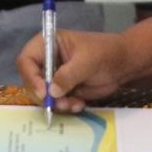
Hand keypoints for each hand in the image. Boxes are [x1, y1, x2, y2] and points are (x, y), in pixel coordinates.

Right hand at [16, 28, 136, 111]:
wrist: (124, 64)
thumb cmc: (105, 53)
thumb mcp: (87, 61)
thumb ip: (68, 75)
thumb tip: (52, 92)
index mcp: (48, 44)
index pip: (26, 60)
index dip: (30, 77)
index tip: (44, 93)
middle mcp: (46, 61)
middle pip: (31, 81)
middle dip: (44, 96)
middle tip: (59, 105)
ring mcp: (54, 77)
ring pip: (43, 96)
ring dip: (56, 104)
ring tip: (74, 104)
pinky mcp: (63, 90)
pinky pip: (56, 103)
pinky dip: (66, 107)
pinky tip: (80, 104)